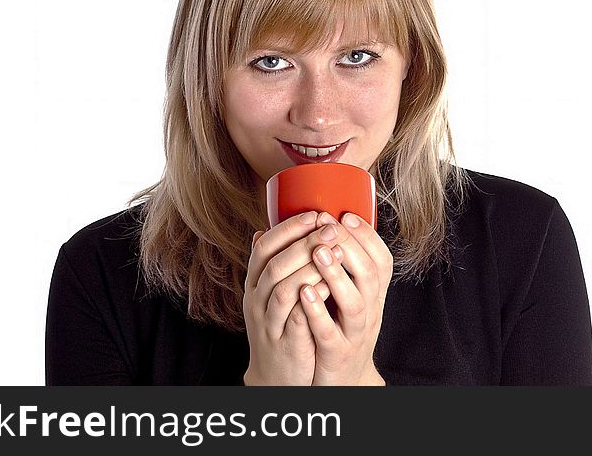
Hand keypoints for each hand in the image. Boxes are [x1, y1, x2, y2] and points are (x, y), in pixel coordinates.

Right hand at [242, 211, 343, 384]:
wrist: (276, 378)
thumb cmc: (280, 327)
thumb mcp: (271, 295)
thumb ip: (274, 264)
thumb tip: (266, 228)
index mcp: (255, 285)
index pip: (263, 249)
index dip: (288, 229)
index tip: (314, 213)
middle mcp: (257, 302)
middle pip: (274, 266)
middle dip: (304, 243)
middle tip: (330, 228)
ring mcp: (270, 324)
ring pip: (282, 291)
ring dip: (309, 268)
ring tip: (335, 251)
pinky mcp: (286, 344)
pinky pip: (296, 319)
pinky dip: (312, 301)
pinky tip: (330, 286)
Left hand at [298, 211, 392, 384]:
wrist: (343, 379)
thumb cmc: (341, 328)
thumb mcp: (348, 295)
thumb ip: (339, 264)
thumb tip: (320, 222)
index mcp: (372, 293)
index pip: (381, 259)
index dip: (367, 236)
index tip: (346, 215)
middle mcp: (369, 310)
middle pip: (369, 275)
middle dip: (350, 247)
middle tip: (329, 227)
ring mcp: (355, 333)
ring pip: (354, 302)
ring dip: (336, 275)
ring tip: (317, 252)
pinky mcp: (338, 354)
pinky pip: (330, 333)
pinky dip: (318, 312)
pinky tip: (304, 292)